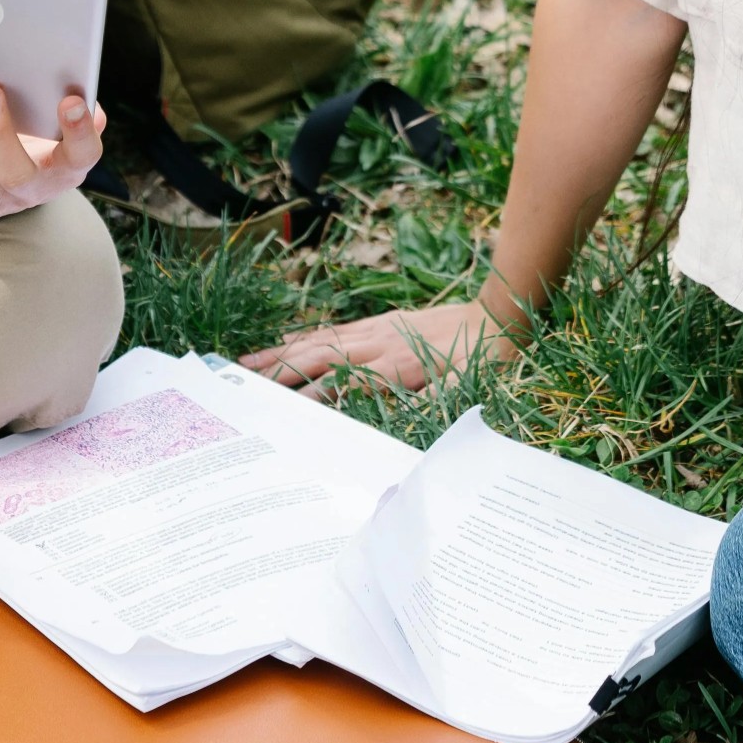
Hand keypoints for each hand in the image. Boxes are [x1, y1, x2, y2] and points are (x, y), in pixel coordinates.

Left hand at [0, 80, 105, 220]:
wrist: (10, 178)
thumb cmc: (39, 138)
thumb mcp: (60, 126)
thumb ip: (76, 108)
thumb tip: (79, 89)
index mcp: (63, 170)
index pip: (81, 156)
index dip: (79, 133)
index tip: (72, 101)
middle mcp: (27, 192)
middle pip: (14, 172)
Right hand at [241, 298, 522, 396]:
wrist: (500, 316)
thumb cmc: (485, 358)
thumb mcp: (467, 388)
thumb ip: (432, 404)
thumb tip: (400, 426)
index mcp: (397, 363)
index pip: (343, 380)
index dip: (311, 394)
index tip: (280, 410)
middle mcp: (380, 342)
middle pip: (319, 354)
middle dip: (280, 369)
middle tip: (242, 383)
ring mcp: (377, 329)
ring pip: (319, 339)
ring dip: (283, 351)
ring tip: (248, 362)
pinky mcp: (381, 322)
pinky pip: (334, 329)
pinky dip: (305, 336)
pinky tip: (288, 342)